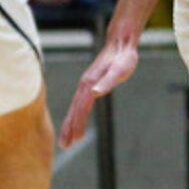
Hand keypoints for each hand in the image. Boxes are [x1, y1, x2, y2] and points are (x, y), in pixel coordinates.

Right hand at [61, 28, 138, 147]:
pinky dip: (75, 114)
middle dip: (68, 128)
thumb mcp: (120, 69)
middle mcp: (84, 85)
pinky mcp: (89, 83)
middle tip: (64, 146)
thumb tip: (95, 93)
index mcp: (89, 84)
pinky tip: (75, 121)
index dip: (77, 124)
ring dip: (69, 124)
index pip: (81, 109)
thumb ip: (107, 81)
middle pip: (74, 110)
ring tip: (66, 140)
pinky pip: (79, 103)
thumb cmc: (123, 57)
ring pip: (74, 107)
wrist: (121, 42)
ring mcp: (85, 84)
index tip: (74, 140)